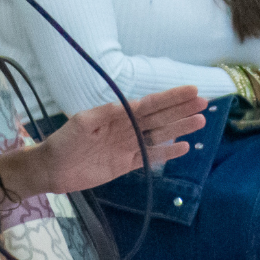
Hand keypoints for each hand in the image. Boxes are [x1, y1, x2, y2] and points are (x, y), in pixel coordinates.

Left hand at [0, 86, 206, 200]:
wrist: (54, 168)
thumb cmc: (65, 141)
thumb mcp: (82, 123)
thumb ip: (103, 115)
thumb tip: (127, 106)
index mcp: (116, 114)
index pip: (149, 104)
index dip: (170, 98)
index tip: (191, 90)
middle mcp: (126, 128)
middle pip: (159, 118)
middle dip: (180, 109)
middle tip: (204, 102)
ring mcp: (128, 146)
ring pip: (159, 135)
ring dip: (179, 128)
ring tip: (200, 121)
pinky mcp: (127, 164)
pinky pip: (151, 156)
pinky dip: (167, 152)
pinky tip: (183, 147)